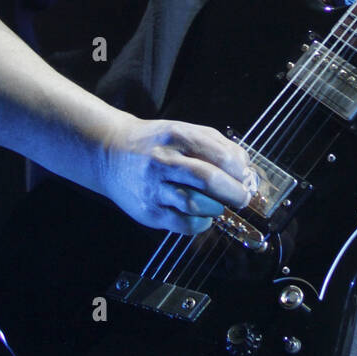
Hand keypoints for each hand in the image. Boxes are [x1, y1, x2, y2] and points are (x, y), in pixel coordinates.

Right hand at [95, 113, 255, 234]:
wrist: (110, 153)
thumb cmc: (156, 143)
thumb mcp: (183, 131)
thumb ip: (216, 144)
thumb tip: (245, 167)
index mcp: (177, 137)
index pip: (220, 156)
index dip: (240, 170)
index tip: (245, 177)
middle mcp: (164, 161)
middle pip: (210, 180)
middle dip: (235, 192)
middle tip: (242, 197)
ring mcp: (154, 188)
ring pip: (196, 204)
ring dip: (217, 207)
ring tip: (219, 204)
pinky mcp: (148, 211)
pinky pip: (183, 224)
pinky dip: (201, 223)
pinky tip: (203, 216)